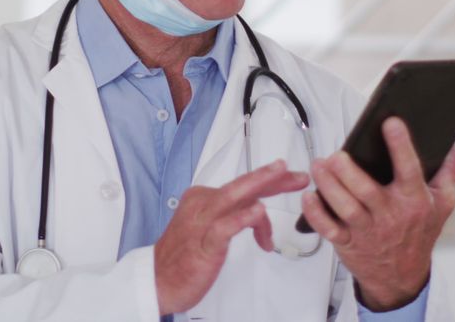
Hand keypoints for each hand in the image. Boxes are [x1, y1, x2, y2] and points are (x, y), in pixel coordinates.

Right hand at [154, 159, 309, 314]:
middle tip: (297, 174)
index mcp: (203, 198)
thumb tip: (259, 214)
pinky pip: (225, 226)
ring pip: (234, 196)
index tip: (291, 179)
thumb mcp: (211, 230)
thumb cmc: (184, 257)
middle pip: (242, 185)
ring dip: (260, 183)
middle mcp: (203, 204)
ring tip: (283, 174)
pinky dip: (243, 218)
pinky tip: (258, 212)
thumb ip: (234, 217)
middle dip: (272, 177)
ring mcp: (203, 222)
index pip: (242, 187)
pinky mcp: (205, 243)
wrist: (157, 280)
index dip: (270, 181)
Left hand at [301, 117, 454, 310]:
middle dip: (348, 171)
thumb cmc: (419, 233)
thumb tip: (450, 145)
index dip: (401, 146)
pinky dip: (315, 213)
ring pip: (345, 207)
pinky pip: (328, 228)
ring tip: (319, 166)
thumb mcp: (442, 204)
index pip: (409, 169)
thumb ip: (447, 173)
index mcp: (414, 200)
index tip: (391, 122)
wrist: (402, 276)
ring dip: (328, 186)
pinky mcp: (347, 242)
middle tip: (336, 154)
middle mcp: (390, 214)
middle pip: (366, 190)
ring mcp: (367, 230)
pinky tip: (309, 195)